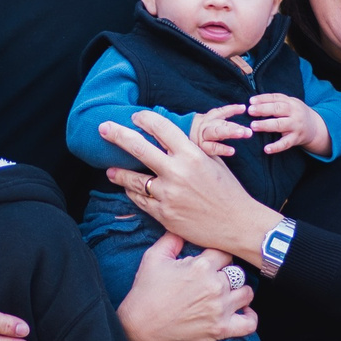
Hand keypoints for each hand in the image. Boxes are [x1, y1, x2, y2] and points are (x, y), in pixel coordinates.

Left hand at [101, 110, 286, 266]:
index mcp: (191, 155)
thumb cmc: (228, 191)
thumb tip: (173, 135)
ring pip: (132, 179)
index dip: (144, 119)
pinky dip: (133, 193)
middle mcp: (176, 173)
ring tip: (110, 171)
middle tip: (103, 128)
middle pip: (138, 148)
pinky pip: (140, 200)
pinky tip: (130, 189)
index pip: (160, 128)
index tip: (135, 117)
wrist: (237, 224)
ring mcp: (167, 195)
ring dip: (118, 173)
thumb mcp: (213, 161)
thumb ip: (192, 148)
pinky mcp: (163, 215)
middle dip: (117, 135)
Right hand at [113, 229, 254, 340]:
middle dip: (227, 273)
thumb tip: (183, 228)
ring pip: (247, 293)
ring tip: (229, 293)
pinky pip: (249, 323)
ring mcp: (220, 308)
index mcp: (201, 266)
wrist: (141, 328)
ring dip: (239, 291)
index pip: (225, 252)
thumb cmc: (146, 292)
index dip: (219, 256)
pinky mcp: (221, 329)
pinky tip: (242, 311)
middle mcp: (215, 286)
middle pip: (237, 272)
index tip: (212, 261)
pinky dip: (249, 317)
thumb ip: (172, 239)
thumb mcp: (153, 258)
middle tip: (217, 278)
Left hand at [248, 93, 328, 156]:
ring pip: (280, 125)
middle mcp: (294, 113)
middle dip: (263, 109)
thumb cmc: (295, 114)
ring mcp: (296, 126)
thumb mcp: (290, 104)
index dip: (263, 99)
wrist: (315, 127)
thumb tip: (253, 102)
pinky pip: (285, 143)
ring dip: (266, 125)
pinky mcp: (296, 139)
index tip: (251, 101)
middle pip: (278, 109)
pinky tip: (266, 149)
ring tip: (253, 126)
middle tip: (250, 111)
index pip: (276, 98)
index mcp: (291, 102)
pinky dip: (276, 147)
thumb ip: (275, 102)